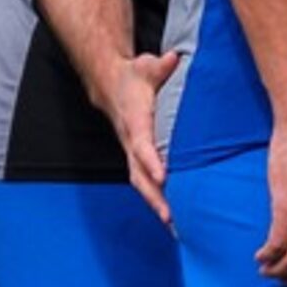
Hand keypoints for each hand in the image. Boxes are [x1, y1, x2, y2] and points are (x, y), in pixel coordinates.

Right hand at [101, 52, 181, 226]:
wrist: (111, 86)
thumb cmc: (133, 77)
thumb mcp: (145, 66)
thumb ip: (159, 66)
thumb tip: (173, 59)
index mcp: (135, 121)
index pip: (141, 144)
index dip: (151, 160)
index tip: (163, 176)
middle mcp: (131, 141)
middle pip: (139, 174)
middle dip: (154, 197)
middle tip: (170, 217)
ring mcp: (132, 153)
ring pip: (141, 184)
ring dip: (156, 205)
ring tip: (175, 227)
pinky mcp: (137, 159)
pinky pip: (145, 183)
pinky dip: (157, 201)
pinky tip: (174, 219)